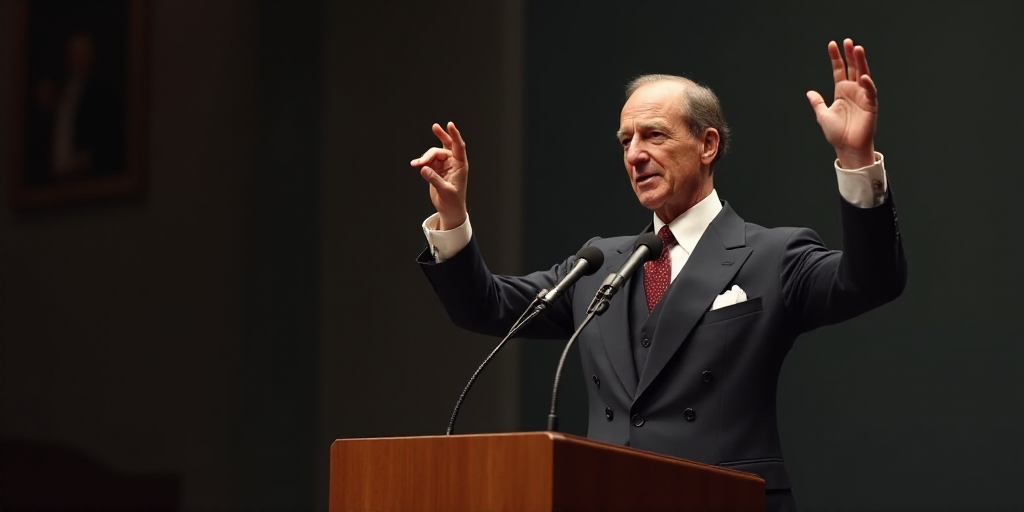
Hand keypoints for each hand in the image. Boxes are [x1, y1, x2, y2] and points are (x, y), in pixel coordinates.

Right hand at [410, 122, 467, 229]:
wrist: (449, 210)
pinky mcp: (436, 170)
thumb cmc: (453, 201)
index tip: (449, 125)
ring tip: (416, 164)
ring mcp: (444, 165)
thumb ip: (434, 179)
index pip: (459, 147)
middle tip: (435, 126)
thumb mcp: (445, 191)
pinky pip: (428, 161)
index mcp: (460, 165)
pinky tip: (416, 164)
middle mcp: (453, 163)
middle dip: (441, 136)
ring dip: (424, 157)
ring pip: (433, 154)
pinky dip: (421, 162)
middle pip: (445, 146)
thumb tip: (423, 168)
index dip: (454, 135)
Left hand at [807, 39, 877, 168]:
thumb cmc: (837, 134)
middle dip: (850, 55)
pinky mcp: (871, 106)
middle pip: (853, 68)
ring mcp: (863, 97)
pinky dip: (868, 85)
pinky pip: (870, 93)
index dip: (836, 57)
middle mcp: (853, 91)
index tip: (832, 44)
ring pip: (863, 75)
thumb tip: (809, 92)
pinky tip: (864, 77)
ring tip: (858, 49)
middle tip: (848, 41)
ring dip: (861, 63)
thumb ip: (817, 103)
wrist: (847, 148)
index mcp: (841, 91)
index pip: (839, 70)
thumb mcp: (823, 115)